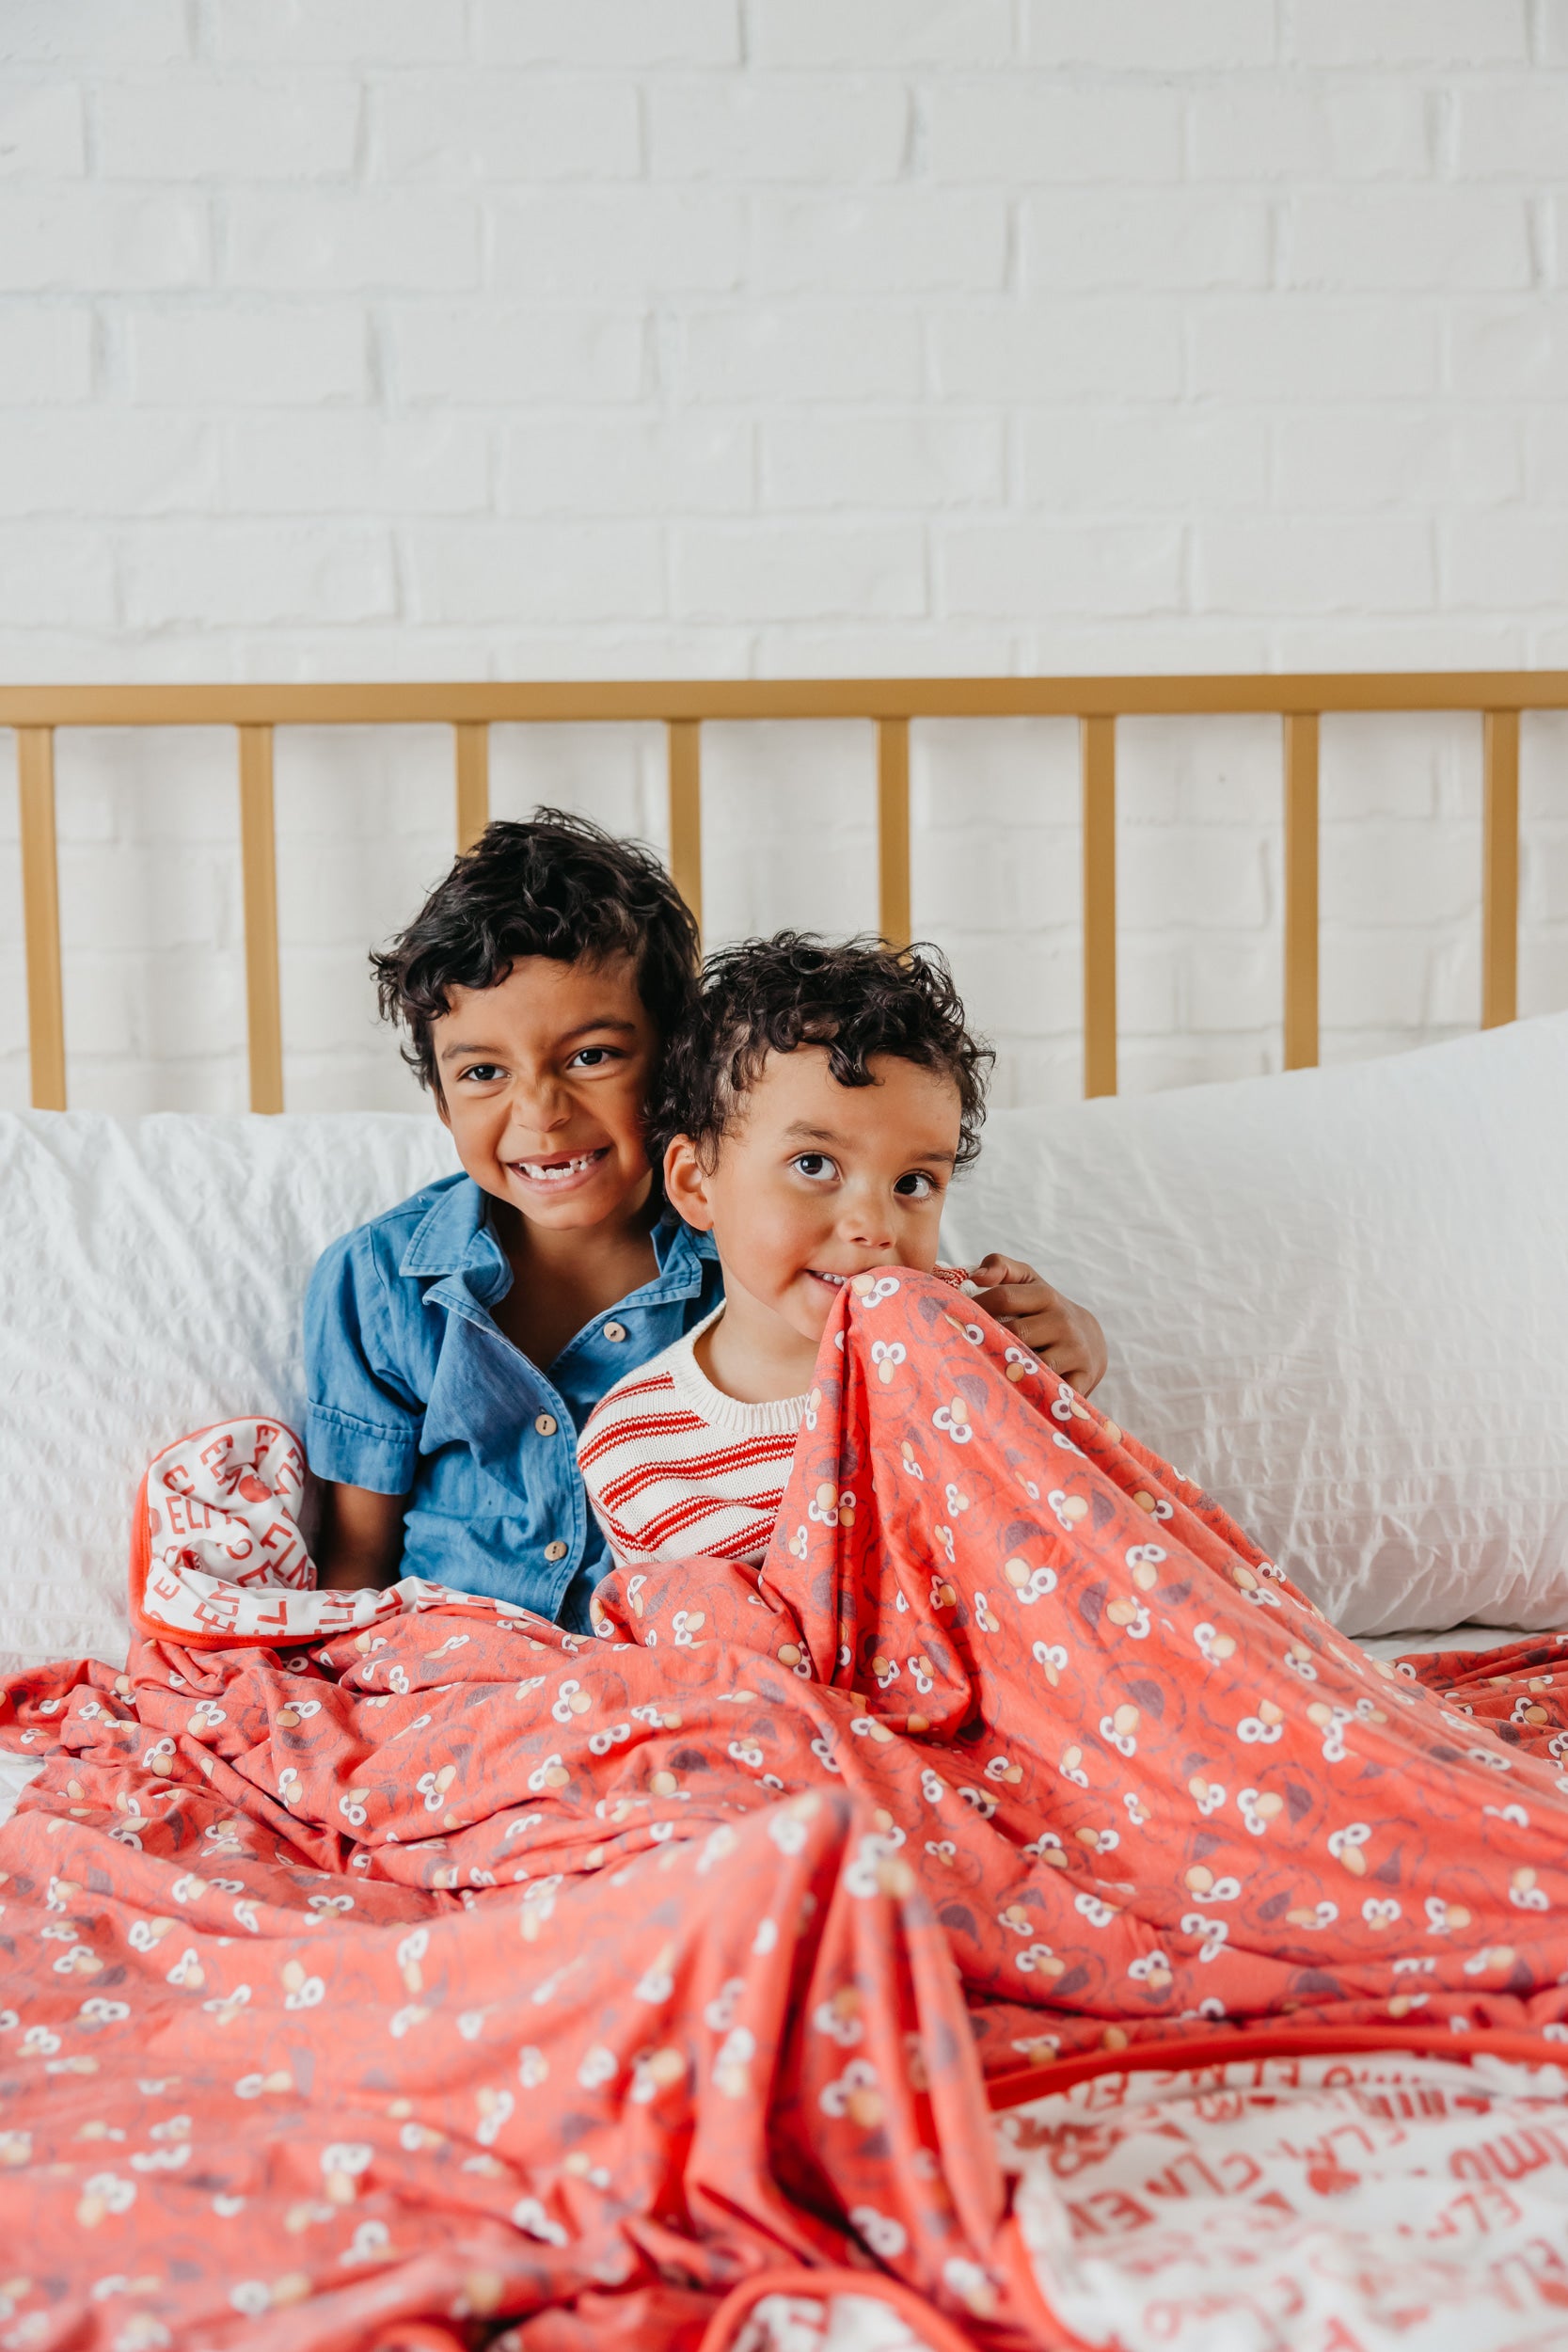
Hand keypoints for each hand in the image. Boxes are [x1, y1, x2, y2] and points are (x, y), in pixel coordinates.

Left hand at [966, 1254, 1108, 1395]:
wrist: (1091, 1341)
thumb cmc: (1046, 1310)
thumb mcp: (1029, 1282)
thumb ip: (1001, 1267)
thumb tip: (976, 1276)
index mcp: (1045, 1296)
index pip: (1004, 1297)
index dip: (977, 1308)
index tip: (957, 1320)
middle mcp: (1062, 1322)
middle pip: (1014, 1333)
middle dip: (986, 1342)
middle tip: (960, 1350)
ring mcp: (1074, 1352)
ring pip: (1031, 1364)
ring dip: (1004, 1370)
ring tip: (982, 1374)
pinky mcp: (1082, 1381)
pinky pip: (1049, 1392)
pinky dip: (1030, 1397)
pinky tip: (1010, 1396)